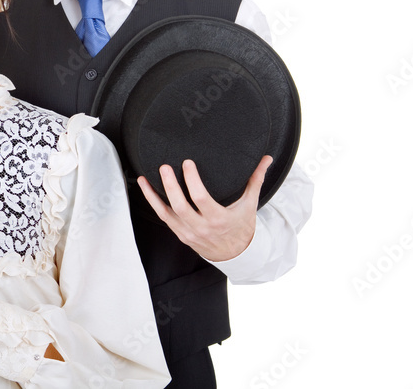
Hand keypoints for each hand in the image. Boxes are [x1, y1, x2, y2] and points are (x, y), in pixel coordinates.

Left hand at [137, 155, 271, 261]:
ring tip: (146, 177)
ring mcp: (189, 232)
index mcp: (219, 218)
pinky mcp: (180, 233)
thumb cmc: (241, 225)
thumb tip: (267, 158)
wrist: (235, 253)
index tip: (187, 163)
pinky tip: (145, 187)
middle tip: (165, 166)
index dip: (192, 180)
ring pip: (167, 213)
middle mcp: (201, 227)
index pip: (201, 198)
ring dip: (154, 194)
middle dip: (170, 186)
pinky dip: (152, 201)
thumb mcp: (249, 204)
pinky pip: (163, 217)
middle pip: (180, 206)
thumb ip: (255, 179)